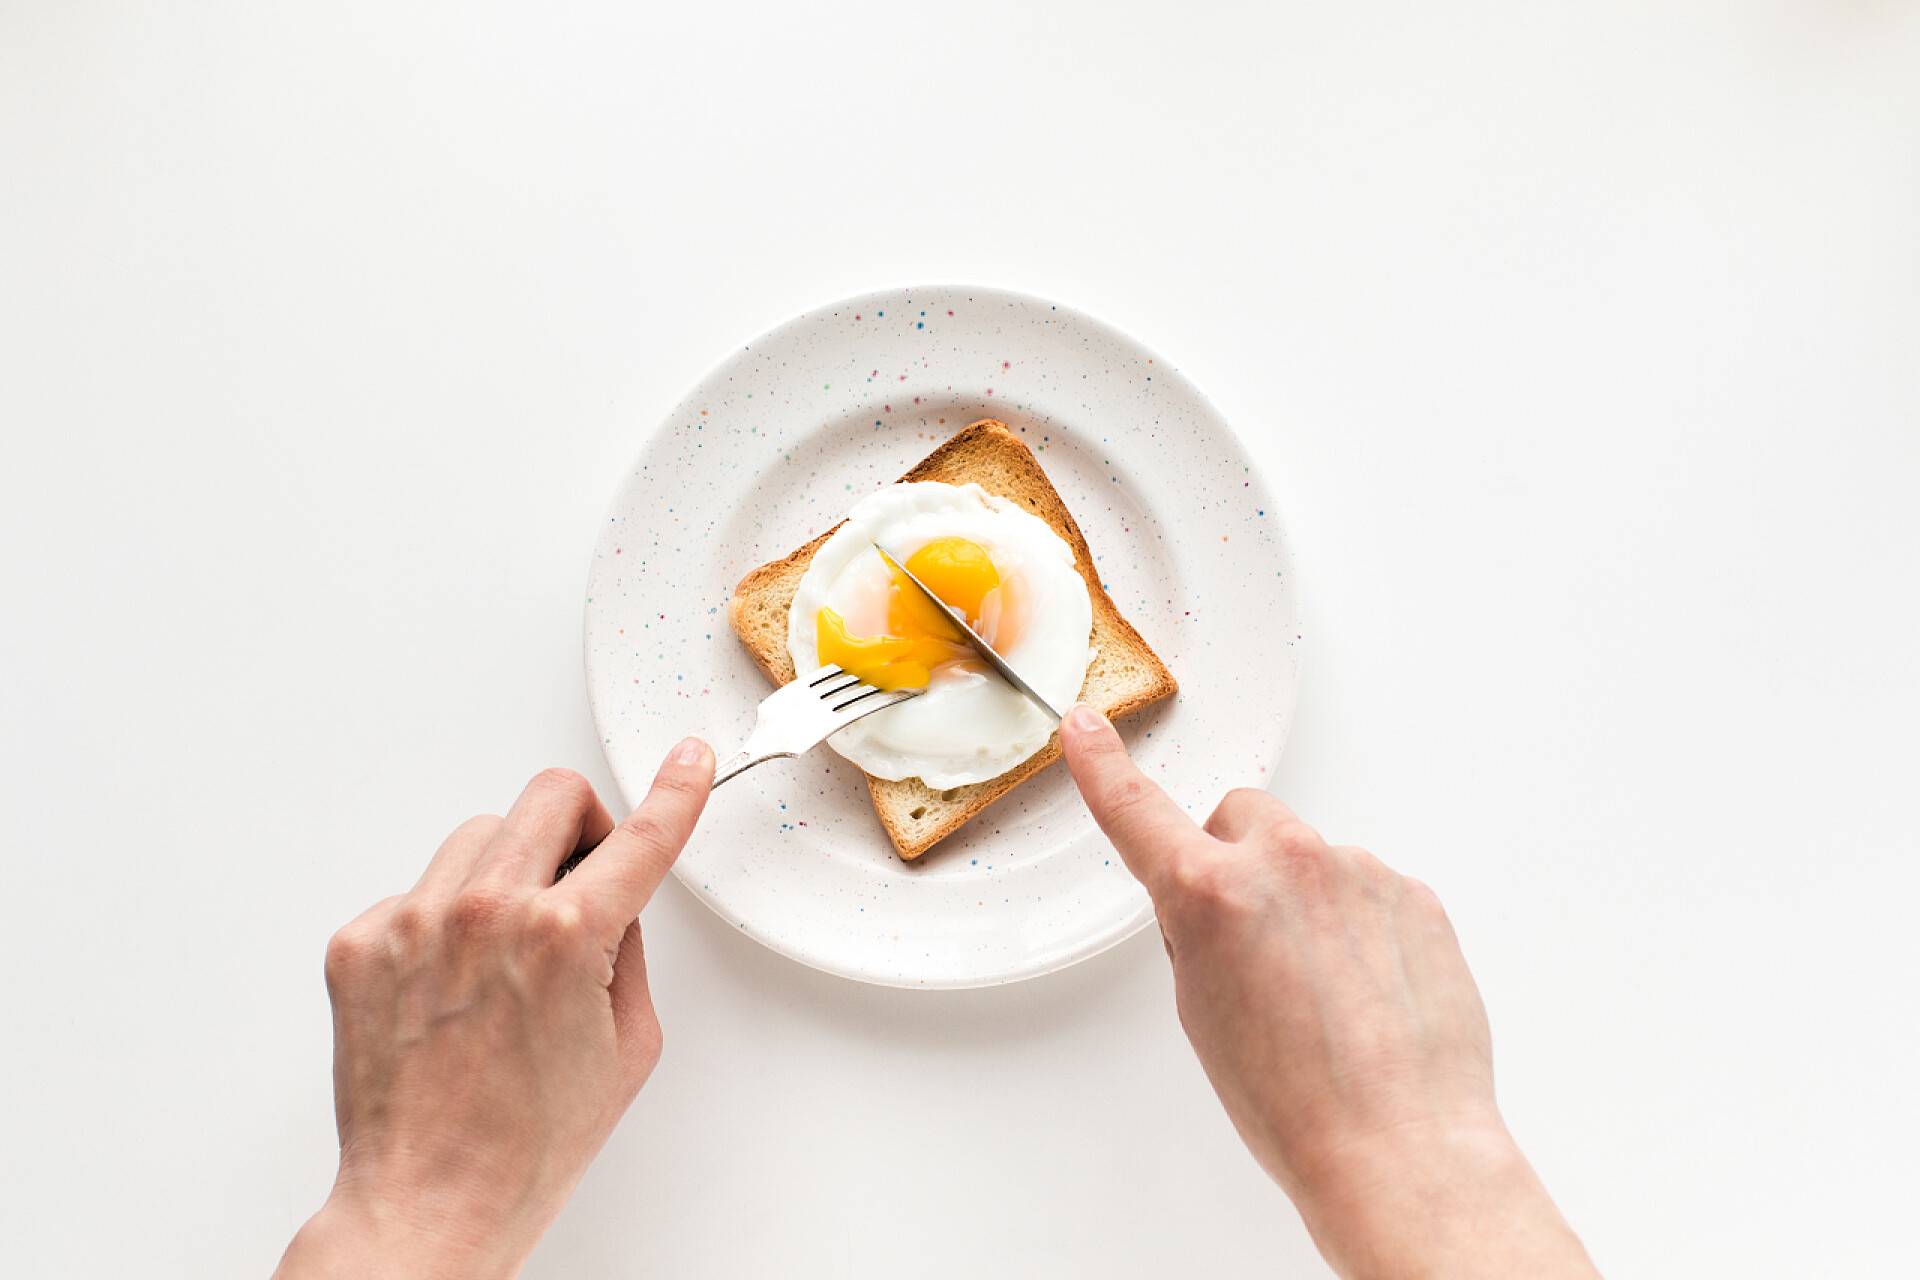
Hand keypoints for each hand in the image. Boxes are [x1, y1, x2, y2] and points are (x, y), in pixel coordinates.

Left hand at [273, 739, 714, 1279]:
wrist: (427, 1200)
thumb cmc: (528, 1143)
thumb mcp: (628, 1043)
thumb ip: (625, 948)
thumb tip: (612, 897)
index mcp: (563, 936)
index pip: (640, 838)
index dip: (676, 794)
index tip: (687, 762)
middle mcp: (484, 912)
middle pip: (549, 797)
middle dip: (582, 828)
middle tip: (584, 878)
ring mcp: (412, 923)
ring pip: (482, 835)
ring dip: (510, 872)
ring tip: (508, 953)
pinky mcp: (361, 944)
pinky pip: (421, 889)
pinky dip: (447, 920)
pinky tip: (455, 985)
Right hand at [1060, 706, 1598, 1279]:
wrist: (1399, 1146)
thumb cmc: (1295, 1103)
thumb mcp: (1203, 1012)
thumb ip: (1198, 931)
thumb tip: (1217, 906)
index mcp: (1210, 894)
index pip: (1137, 813)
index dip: (1103, 767)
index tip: (1086, 730)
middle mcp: (1285, 863)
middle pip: (1241, 821)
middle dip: (1234, 861)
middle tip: (1249, 944)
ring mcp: (1358, 873)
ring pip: (1310, 861)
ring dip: (1305, 904)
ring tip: (1323, 996)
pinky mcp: (1414, 895)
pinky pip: (1367, 892)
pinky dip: (1360, 929)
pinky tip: (1366, 997)